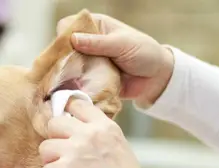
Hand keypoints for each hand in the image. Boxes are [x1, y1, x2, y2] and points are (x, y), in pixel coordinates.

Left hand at [38, 100, 160, 167]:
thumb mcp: (121, 150)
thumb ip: (100, 137)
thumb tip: (79, 132)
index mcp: (105, 128)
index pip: (78, 105)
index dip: (68, 115)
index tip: (66, 125)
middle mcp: (88, 135)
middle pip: (55, 124)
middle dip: (56, 139)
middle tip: (63, 155)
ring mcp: (72, 152)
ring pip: (45, 148)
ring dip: (51, 162)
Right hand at [56, 13, 174, 106]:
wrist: (157, 79)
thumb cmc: (144, 53)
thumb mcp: (122, 44)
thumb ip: (98, 43)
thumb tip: (73, 39)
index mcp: (96, 26)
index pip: (69, 25)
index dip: (63, 35)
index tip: (64, 48)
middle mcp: (88, 43)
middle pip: (64, 48)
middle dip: (62, 58)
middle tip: (64, 69)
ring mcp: (88, 62)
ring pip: (68, 66)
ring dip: (66, 74)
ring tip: (65, 83)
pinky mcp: (91, 80)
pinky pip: (77, 82)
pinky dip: (74, 87)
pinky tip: (71, 91)